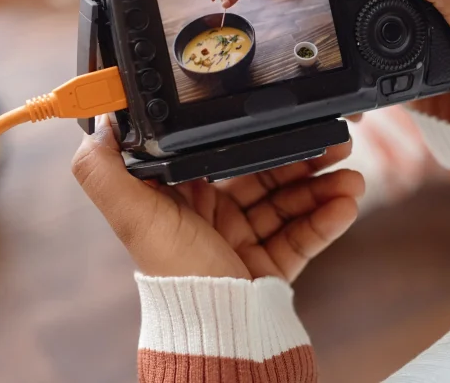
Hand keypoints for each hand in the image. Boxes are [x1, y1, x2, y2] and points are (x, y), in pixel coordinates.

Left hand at [72, 117, 363, 280]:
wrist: (216, 330)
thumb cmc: (174, 272)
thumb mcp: (134, 214)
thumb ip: (104, 171)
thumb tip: (99, 125)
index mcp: (180, 198)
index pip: (221, 155)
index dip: (254, 137)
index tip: (285, 119)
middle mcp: (210, 216)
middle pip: (262, 175)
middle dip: (300, 157)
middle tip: (334, 141)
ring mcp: (241, 241)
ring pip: (287, 203)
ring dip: (321, 187)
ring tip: (350, 176)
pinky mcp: (268, 267)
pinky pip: (301, 236)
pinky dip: (325, 219)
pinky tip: (345, 203)